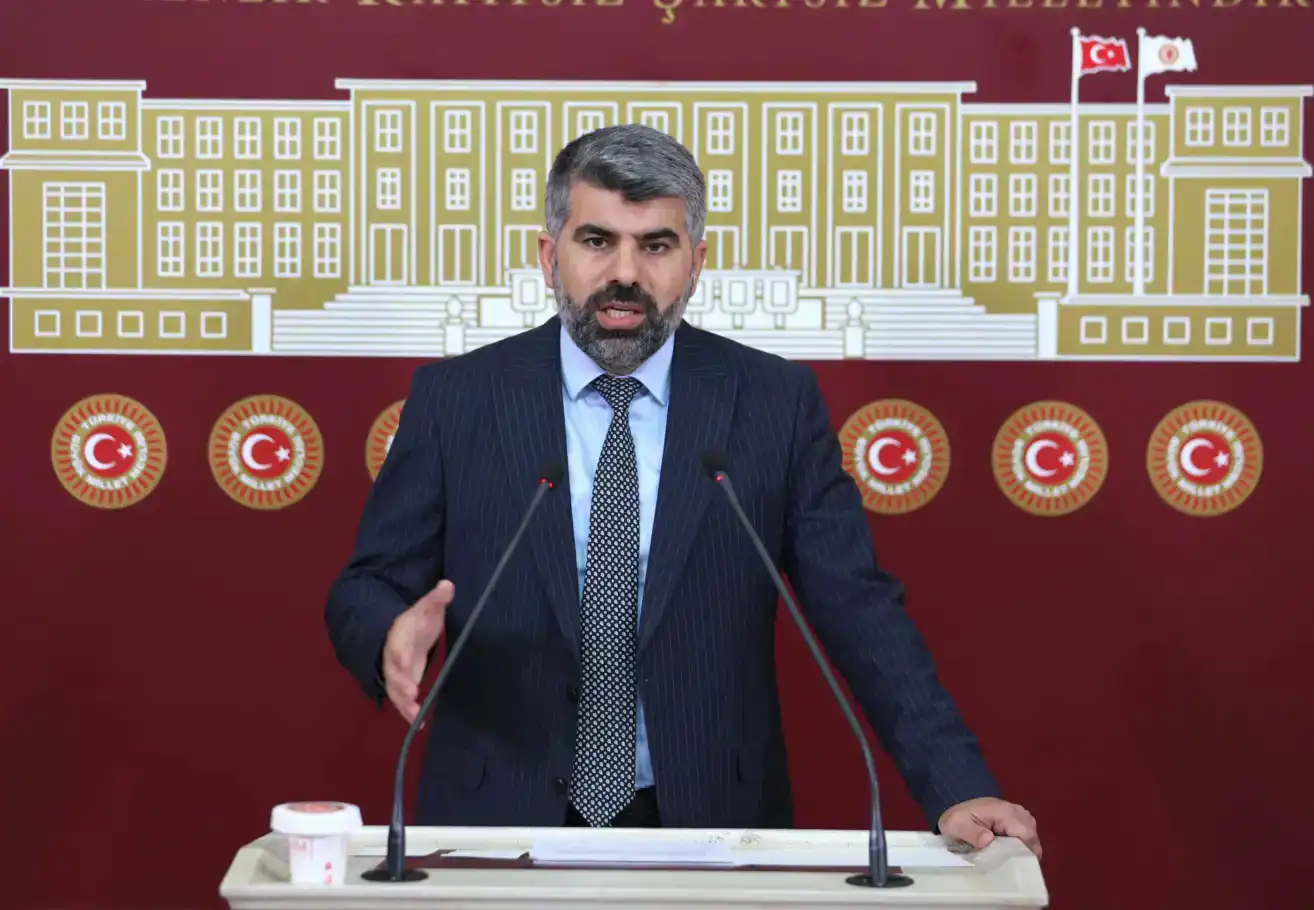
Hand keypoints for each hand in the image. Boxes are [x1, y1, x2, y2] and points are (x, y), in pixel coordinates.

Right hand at [382, 580, 454, 724]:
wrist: (404, 630)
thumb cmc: (419, 619)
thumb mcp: (428, 607)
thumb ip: (436, 599)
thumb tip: (447, 585)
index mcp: (399, 635)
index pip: (396, 644)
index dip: (400, 654)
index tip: (406, 662)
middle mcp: (393, 656)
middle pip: (393, 671)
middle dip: (400, 683)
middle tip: (410, 694)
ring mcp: (396, 672)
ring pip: (395, 689)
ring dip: (403, 703)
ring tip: (415, 717)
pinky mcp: (402, 683)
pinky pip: (402, 699)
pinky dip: (407, 711)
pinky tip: (419, 723)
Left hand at [938, 797, 1041, 857]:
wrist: (956, 813)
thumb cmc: (957, 820)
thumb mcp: (957, 826)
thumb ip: (972, 833)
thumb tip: (988, 840)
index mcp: (1003, 812)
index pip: (1026, 833)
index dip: (1023, 852)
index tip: (1013, 865)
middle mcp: (1015, 810)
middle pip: (1032, 836)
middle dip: (1024, 852)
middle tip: (1010, 865)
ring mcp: (1017, 813)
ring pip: (1032, 836)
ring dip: (1024, 849)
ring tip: (1010, 860)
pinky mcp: (1016, 818)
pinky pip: (1028, 834)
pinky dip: (1023, 845)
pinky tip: (1011, 853)